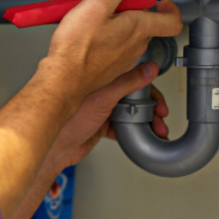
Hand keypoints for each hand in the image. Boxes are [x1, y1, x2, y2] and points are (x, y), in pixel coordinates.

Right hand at [45, 0, 182, 103]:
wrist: (64, 78)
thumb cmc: (77, 47)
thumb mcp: (96, 4)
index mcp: (138, 28)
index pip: (172, 21)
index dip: (170, 8)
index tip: (160, 2)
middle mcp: (136, 46)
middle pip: (144, 23)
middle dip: (130, 10)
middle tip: (108, 4)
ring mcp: (123, 59)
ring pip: (128, 35)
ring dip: (115, 24)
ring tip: (92, 20)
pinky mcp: (110, 67)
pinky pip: (114, 47)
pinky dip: (105, 38)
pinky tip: (86, 36)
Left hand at [46, 61, 167, 170]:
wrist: (57, 148)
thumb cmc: (68, 120)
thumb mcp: (103, 98)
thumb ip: (127, 83)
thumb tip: (148, 69)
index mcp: (99, 81)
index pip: (129, 77)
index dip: (147, 86)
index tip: (159, 96)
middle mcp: (100, 93)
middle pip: (133, 96)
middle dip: (151, 107)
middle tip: (162, 115)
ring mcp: (101, 110)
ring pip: (130, 112)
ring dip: (146, 121)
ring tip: (159, 130)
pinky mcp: (100, 125)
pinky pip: (123, 126)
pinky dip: (135, 131)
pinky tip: (144, 135)